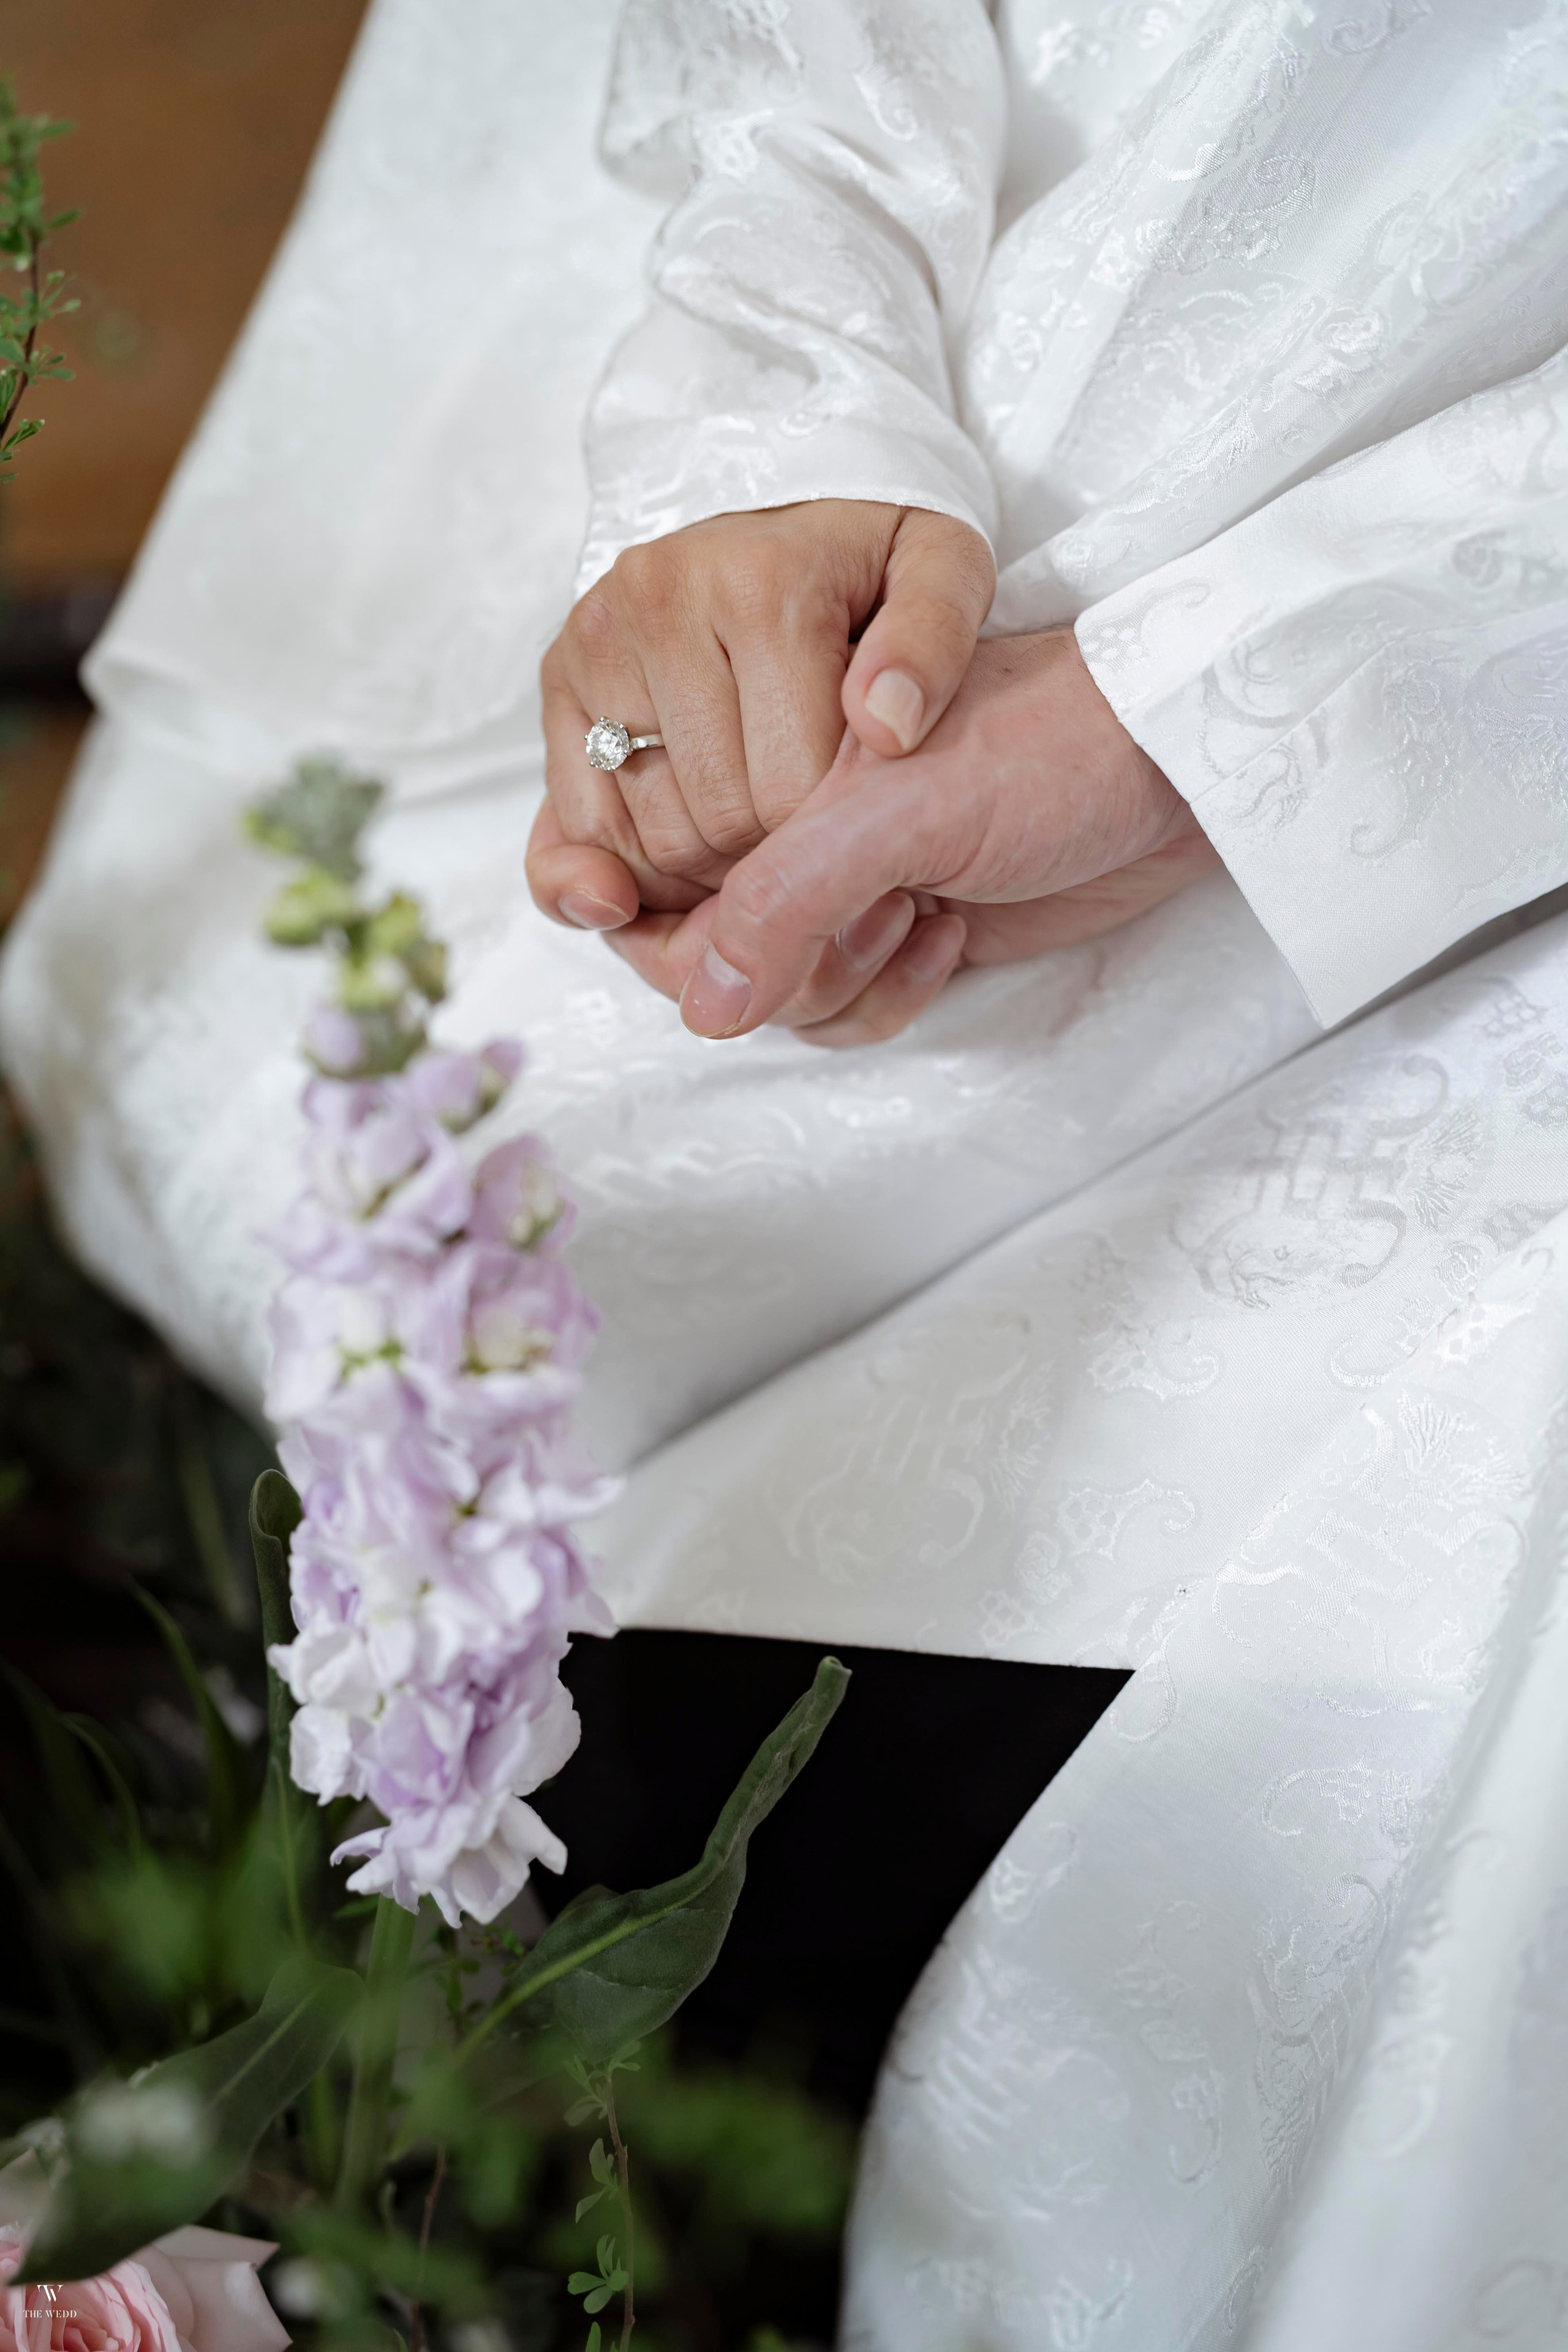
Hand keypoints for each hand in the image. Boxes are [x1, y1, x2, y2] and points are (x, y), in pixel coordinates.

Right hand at [526, 499, 994, 921]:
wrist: (784, 498)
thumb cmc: (872, 554)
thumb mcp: (945, 569)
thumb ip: (936, 644)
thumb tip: (888, 728)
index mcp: (762, 588)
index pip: (789, 797)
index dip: (829, 842)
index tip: (858, 826)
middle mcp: (660, 603)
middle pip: (717, 825)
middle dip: (771, 860)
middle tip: (810, 840)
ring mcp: (598, 638)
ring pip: (650, 839)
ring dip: (709, 869)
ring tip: (762, 836)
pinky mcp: (558, 672)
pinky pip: (583, 823)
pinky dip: (636, 862)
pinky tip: (696, 836)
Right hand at [582, 627, 1218, 1045]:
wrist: (1175, 764)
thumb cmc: (1051, 744)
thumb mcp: (901, 811)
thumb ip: (784, 900)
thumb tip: (706, 1010)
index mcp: (748, 733)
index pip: (655, 881)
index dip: (716, 932)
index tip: (823, 903)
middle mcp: (770, 805)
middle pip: (697, 953)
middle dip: (792, 963)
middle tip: (886, 906)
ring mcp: (824, 869)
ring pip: (762, 992)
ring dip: (842, 984)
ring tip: (919, 913)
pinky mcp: (876, 920)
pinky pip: (823, 1007)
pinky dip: (879, 1001)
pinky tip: (947, 937)